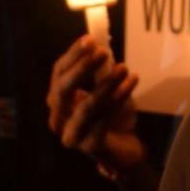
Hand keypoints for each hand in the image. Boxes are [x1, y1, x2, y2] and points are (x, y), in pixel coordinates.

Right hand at [47, 35, 147, 178]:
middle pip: (62, 90)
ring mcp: (72, 134)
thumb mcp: (103, 88)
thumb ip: (98, 69)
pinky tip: (131, 83)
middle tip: (103, 52)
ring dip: (106, 84)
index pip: (58, 73)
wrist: (123, 150)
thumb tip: (100, 43)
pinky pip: (104, 120)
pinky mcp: (90, 146)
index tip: (90, 39)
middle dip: (82, 68)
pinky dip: (119, 99)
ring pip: (86, 106)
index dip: (73, 55)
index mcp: (58, 100)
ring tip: (123, 68)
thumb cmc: (111, 115)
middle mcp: (58, 118)